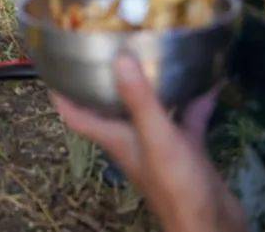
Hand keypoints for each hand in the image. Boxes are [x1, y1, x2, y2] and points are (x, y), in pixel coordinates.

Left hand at [53, 56, 245, 231]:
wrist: (211, 225)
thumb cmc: (176, 184)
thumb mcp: (156, 137)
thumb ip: (139, 100)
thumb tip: (120, 59)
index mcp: (114, 138)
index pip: (75, 115)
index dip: (60, 94)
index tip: (53, 66)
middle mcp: (132, 139)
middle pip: (110, 107)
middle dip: (107, 80)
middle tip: (107, 49)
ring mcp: (159, 145)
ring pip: (149, 110)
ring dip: (151, 87)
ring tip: (154, 56)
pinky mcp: (186, 151)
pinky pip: (186, 120)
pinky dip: (194, 103)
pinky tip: (207, 83)